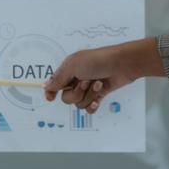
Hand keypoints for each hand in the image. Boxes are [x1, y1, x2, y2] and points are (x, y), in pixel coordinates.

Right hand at [44, 38, 159, 113]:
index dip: (51, 92)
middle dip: (76, 93)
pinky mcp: (99, 95)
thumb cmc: (99, 60)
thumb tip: (46, 86)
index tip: (51, 99)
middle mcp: (77, 79)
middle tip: (86, 82)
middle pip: (67, 98)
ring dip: (89, 95)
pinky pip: (89, 108)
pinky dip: (93, 105)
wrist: (122, 65)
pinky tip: (98, 98)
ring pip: (79, 104)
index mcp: (69, 70)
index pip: (55, 84)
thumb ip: (58, 78)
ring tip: (98, 84)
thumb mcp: (74, 66)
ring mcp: (88, 88)